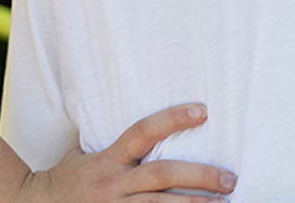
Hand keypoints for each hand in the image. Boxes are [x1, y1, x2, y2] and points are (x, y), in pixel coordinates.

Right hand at [13, 104, 237, 202]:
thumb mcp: (83, 155)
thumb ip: (113, 145)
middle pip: (162, 176)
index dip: (173, 119)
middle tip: (230, 180)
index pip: (143, 131)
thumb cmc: (64, 181)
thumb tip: (144, 126)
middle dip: (199, 177)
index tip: (203, 111)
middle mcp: (113, 184)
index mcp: (107, 159)